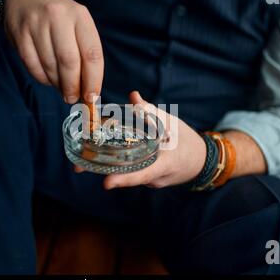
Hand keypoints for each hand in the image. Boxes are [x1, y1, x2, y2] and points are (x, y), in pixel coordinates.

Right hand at [3, 0, 103, 102]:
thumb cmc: (59, 19)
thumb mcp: (78, 26)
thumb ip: (85, 54)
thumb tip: (88, 90)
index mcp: (80, 16)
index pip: (92, 54)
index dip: (93, 80)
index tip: (92, 97)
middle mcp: (59, 17)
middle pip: (69, 62)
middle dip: (72, 86)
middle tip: (72, 98)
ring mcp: (37, 24)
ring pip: (50, 66)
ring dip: (57, 84)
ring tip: (61, 88)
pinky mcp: (20, 34)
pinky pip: (33, 66)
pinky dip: (42, 78)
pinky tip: (48, 79)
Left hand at [74, 91, 206, 188]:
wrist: (201, 162)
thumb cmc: (187, 142)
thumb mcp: (172, 123)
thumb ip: (151, 112)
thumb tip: (133, 97)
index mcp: (164, 165)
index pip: (143, 174)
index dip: (124, 179)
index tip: (107, 183)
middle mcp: (154, 178)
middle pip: (126, 176)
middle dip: (102, 171)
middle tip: (78, 167)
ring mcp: (150, 181)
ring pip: (126, 174)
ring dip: (106, 167)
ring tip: (82, 160)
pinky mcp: (146, 179)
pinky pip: (130, 172)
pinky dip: (117, 165)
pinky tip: (100, 157)